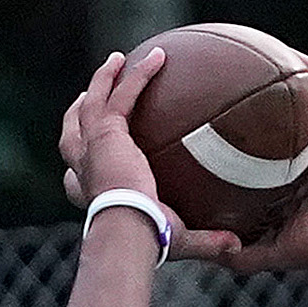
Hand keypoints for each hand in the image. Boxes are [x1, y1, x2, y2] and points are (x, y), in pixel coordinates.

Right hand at [58, 50, 242, 266]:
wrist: (129, 226)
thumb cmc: (146, 240)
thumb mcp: (178, 240)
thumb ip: (206, 241)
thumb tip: (237, 248)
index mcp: (92, 194)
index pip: (75, 181)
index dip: (75, 171)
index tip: (78, 167)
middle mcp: (84, 169)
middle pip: (71, 135)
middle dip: (77, 114)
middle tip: (88, 98)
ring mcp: (90, 145)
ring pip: (92, 103)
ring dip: (105, 80)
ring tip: (118, 61)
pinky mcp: (106, 130)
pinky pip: (123, 93)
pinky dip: (138, 74)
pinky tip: (159, 58)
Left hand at [221, 56, 307, 276]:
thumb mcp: (272, 252)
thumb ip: (240, 254)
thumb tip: (205, 249)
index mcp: (288, 179)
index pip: (254, 152)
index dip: (230, 136)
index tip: (201, 123)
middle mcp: (304, 152)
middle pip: (269, 117)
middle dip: (247, 97)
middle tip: (216, 80)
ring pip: (295, 96)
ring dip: (275, 72)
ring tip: (246, 51)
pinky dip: (305, 67)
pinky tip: (283, 51)